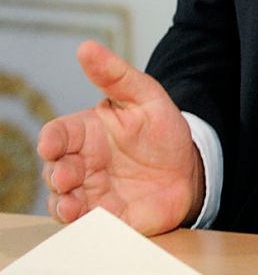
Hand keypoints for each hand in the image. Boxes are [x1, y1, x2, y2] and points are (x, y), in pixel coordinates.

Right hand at [36, 40, 204, 234]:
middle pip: (55, 171)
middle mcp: (81, 164)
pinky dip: (85, 227)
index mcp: (86, 133)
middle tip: (69, 176)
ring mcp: (91, 193)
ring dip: (63, 205)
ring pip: (63, 202)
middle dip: (57, 174)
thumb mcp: (146, 96)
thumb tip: (87, 47)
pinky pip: (88, 226)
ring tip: (72, 206)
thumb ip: (116, 75)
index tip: (52, 145)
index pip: (57, 134)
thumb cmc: (162, 130)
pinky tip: (90, 223)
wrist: (190, 169)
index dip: (50, 140)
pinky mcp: (107, 219)